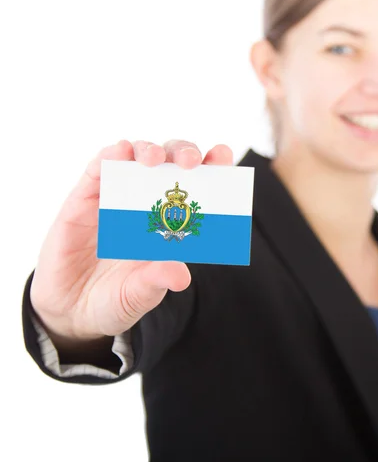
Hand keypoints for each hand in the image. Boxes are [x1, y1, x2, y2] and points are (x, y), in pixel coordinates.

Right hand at [30, 139, 232, 346]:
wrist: (71, 311)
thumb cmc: (115, 299)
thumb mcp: (138, 295)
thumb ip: (156, 282)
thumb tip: (181, 276)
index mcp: (171, 223)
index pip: (198, 187)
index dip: (212, 167)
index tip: (223, 155)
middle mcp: (147, 204)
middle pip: (170, 163)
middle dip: (183, 153)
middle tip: (189, 162)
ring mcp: (116, 197)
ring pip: (136, 157)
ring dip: (148, 150)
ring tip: (155, 158)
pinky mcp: (84, 199)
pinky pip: (97, 169)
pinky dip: (110, 155)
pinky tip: (120, 151)